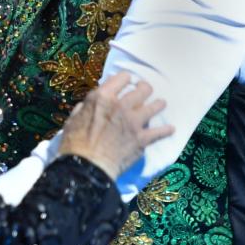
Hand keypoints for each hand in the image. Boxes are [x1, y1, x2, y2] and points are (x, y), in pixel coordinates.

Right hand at [57, 72, 172, 180]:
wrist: (87, 167)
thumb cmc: (75, 144)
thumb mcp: (73, 120)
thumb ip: (84, 109)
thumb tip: (88, 106)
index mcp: (103, 97)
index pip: (122, 77)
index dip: (125, 79)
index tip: (126, 83)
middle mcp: (122, 105)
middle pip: (142, 89)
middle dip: (144, 88)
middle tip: (144, 91)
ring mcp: (134, 121)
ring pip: (155, 106)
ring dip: (158, 104)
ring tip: (160, 104)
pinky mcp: (142, 138)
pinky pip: (160, 132)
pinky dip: (166, 130)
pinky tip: (171, 129)